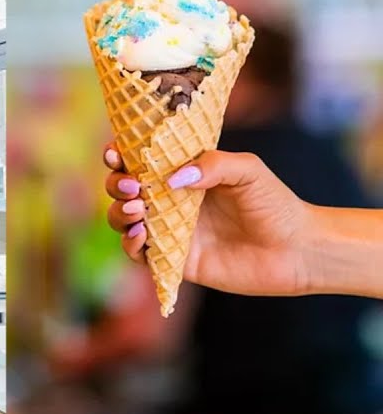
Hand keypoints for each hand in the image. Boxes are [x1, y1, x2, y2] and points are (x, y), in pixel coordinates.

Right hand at [104, 146, 315, 296]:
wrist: (297, 250)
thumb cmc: (275, 204)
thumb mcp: (247, 170)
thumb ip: (212, 164)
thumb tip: (171, 180)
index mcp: (181, 174)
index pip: (139, 161)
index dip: (120, 155)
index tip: (115, 152)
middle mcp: (169, 202)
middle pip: (122, 190)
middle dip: (115, 184)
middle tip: (132, 185)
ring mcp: (170, 231)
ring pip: (122, 221)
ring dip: (118, 214)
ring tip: (136, 211)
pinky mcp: (175, 260)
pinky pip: (139, 254)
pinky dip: (130, 244)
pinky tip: (142, 235)